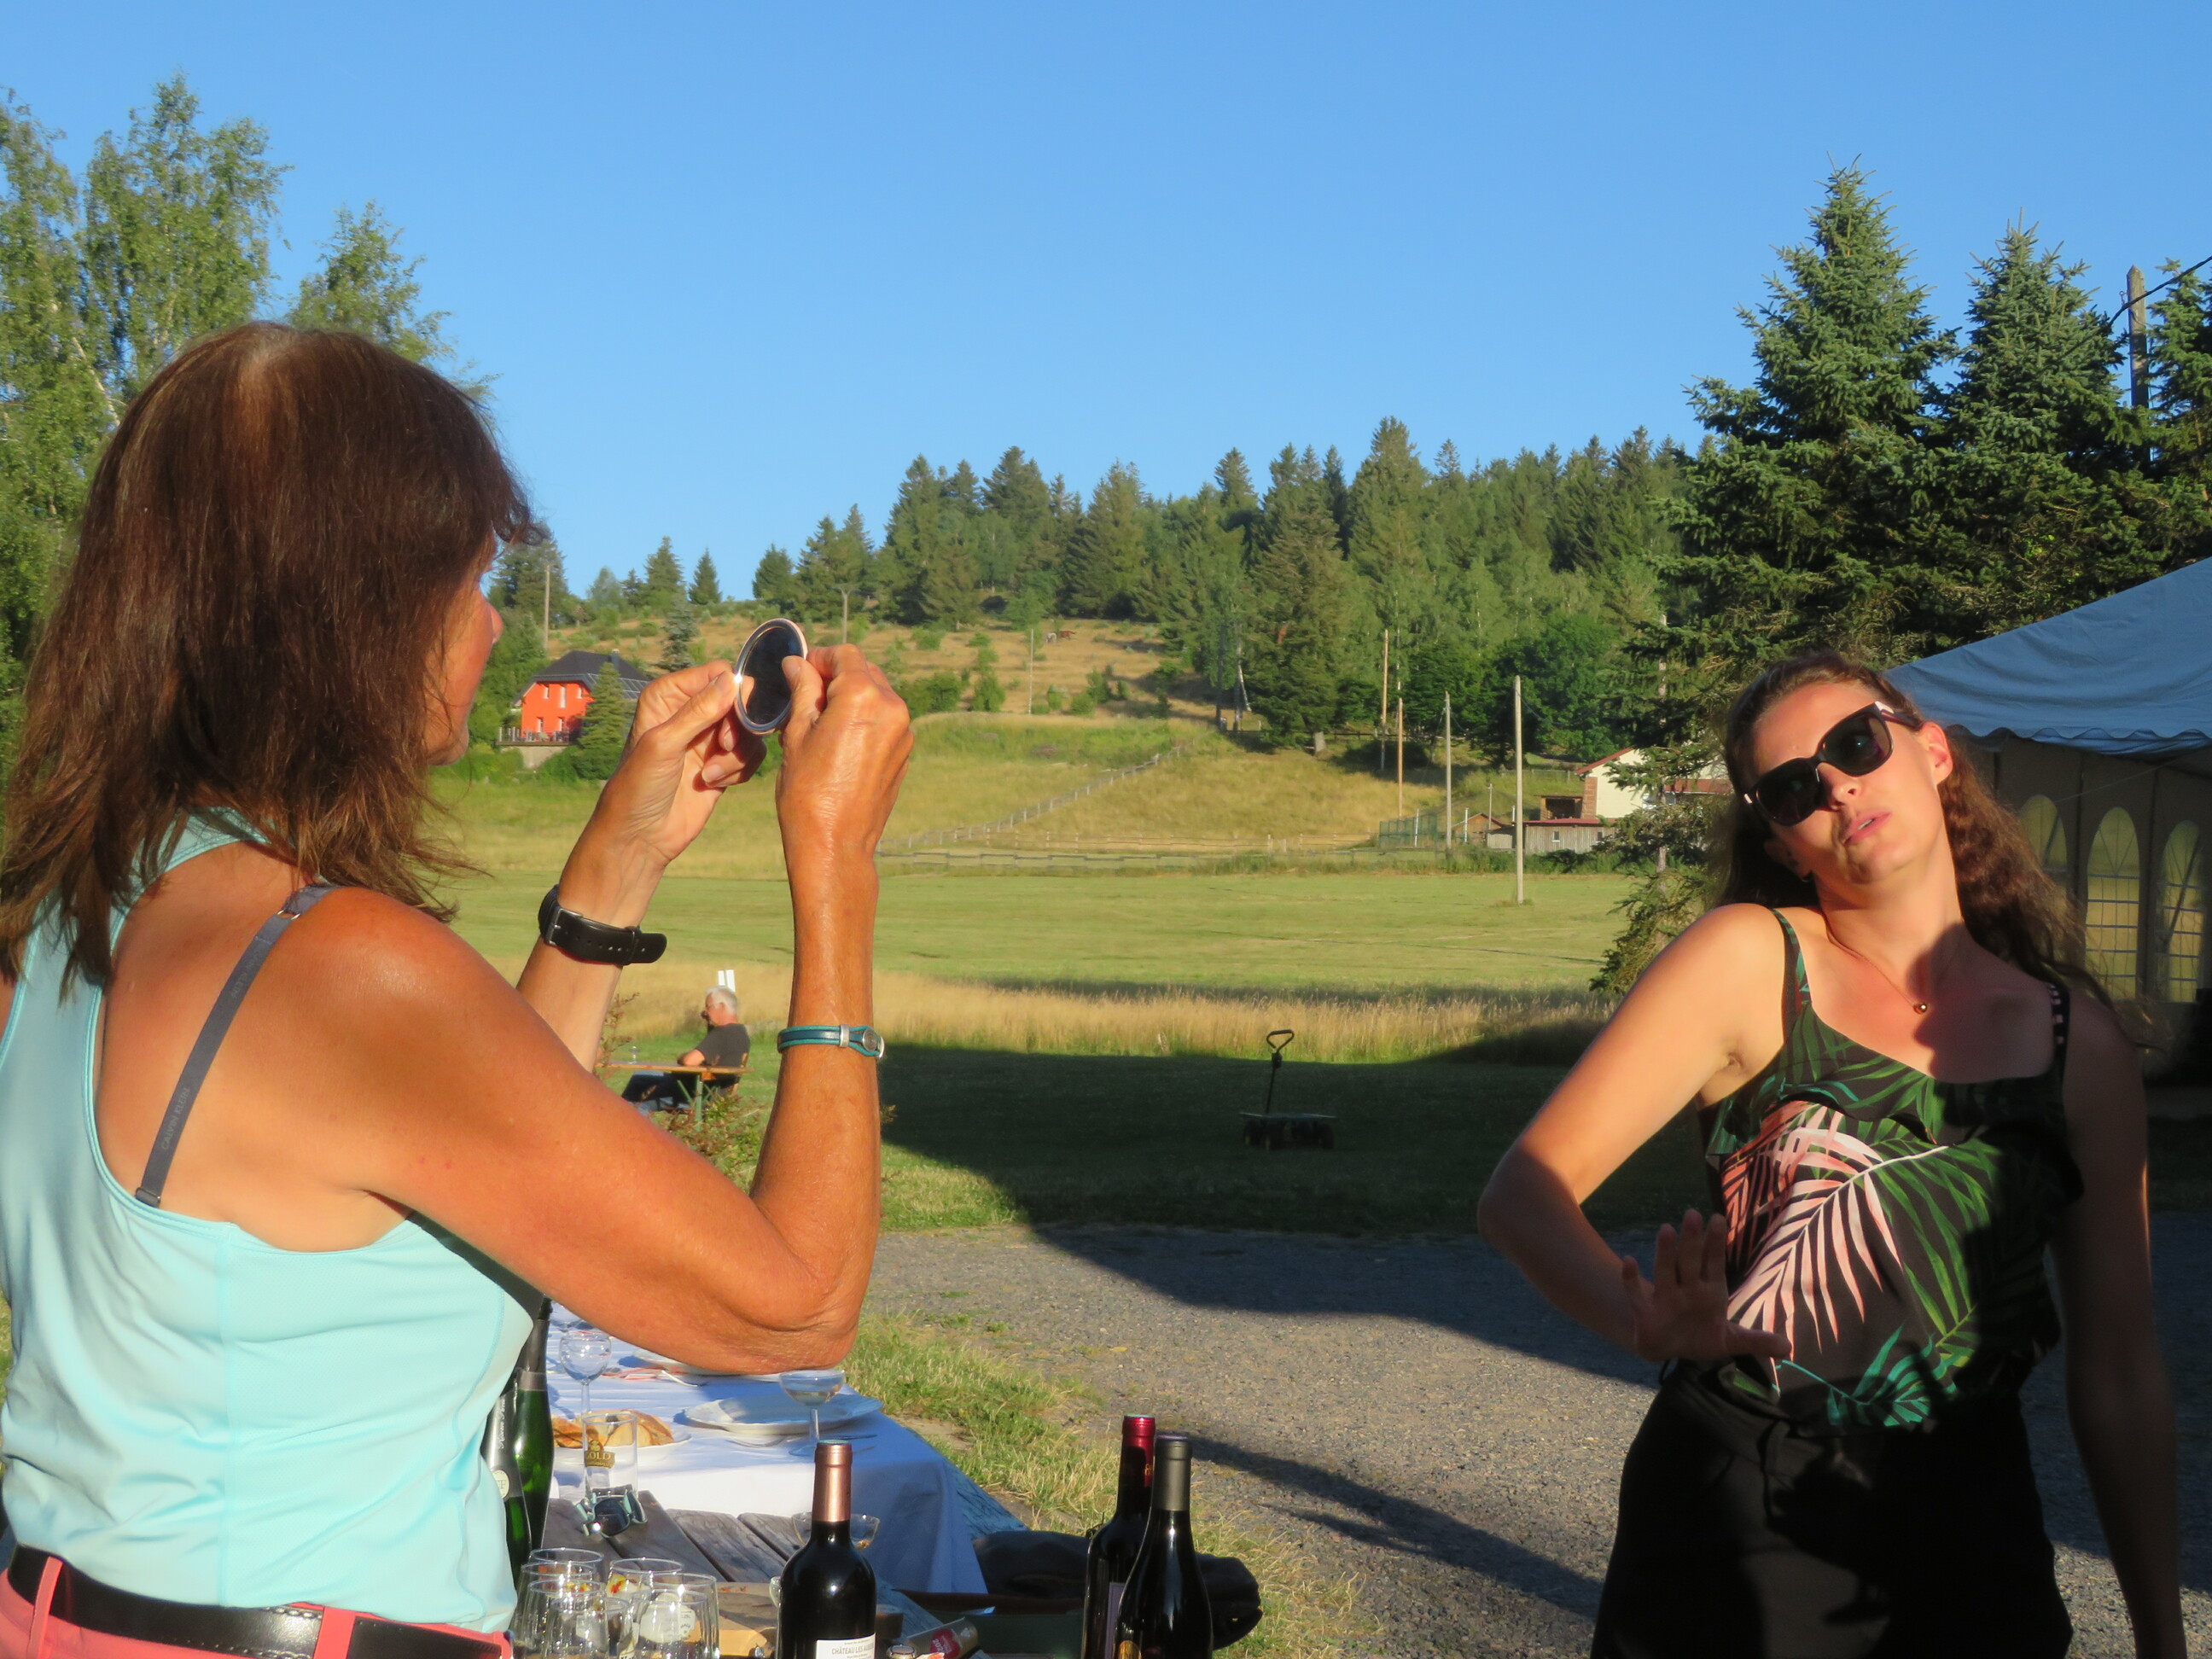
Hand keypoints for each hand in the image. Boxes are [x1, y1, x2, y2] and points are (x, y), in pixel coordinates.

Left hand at [586, 661, 763, 872]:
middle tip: (724, 748)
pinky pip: (751, 753)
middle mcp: (691, 711)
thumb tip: (732, 681)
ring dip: (738, 754)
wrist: (642, 834)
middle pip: (741, 700)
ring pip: (750, 729)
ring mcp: (708, 737)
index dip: (733, 694)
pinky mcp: (723, 762)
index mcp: (669, 695)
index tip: (731, 720)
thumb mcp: (664, 743)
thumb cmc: (639, 785)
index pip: (718, 674)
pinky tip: (715, 783)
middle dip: (739, 727)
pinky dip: (740, 769)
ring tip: (711, 774)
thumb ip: (699, 711)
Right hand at [772, 645, 911, 879]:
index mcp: (864, 697)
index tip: (799, 671)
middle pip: (865, 671)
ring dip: (851, 698)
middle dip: (836, 677)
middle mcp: (893, 709)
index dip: (820, 658)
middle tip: (806, 696)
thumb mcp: (797, 733)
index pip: (846, 655)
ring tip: (819, 722)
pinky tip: (839, 743)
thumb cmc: (807, 790)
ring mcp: (903, 733)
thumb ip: (803, 690)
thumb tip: (798, 663)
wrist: (835, 843)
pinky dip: (864, 720)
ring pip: (877, 696)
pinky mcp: (904, 753)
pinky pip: (885, 722)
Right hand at [1621, 1209, 1789, 1364]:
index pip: (1714, 1263)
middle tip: (1693, 1214)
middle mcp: (1687, 1289)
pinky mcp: (1646, 1312)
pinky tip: (1628, 1262)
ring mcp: (1666, 1298)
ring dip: (1665, 1252)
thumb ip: (1756, 1341)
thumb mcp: (1732, 1341)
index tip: (1718, 1218)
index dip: (1716, 1244)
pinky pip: (1636, 1294)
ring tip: (1667, 1229)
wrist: (1670, 1348)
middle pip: (1690, 1261)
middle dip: (1692, 1240)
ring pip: (1665, 1271)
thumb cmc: (1702, 1336)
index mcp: (1710, 1291)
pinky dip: (1631, 1280)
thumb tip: (1789, 1348)